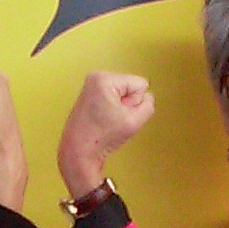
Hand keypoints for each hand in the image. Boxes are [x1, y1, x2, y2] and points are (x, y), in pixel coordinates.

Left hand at [57, 72, 154, 197]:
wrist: (79, 150)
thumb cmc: (103, 137)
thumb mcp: (136, 121)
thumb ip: (149, 104)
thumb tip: (145, 97)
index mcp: (105, 79)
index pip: (141, 84)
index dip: (136, 103)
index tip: (120, 115)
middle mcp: (96, 76)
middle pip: (131, 86)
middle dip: (127, 104)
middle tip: (113, 119)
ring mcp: (91, 84)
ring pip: (123, 92)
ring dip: (120, 107)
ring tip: (107, 120)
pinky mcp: (90, 93)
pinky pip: (113, 96)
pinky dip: (112, 108)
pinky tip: (103, 119)